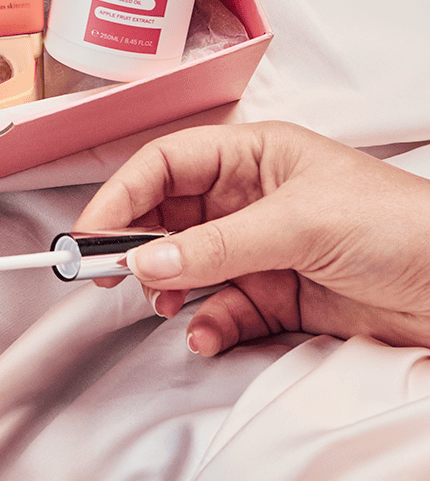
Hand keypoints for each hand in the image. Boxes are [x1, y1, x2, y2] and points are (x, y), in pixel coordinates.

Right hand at [75, 120, 429, 356]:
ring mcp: (261, 248)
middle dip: (136, 244)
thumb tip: (148, 260)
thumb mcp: (300, 224)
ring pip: (188, 265)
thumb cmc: (400, 224)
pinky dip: (207, 324)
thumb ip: (218, 245)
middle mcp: (248, 198)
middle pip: (168, 215)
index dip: (122, 194)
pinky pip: (222, 308)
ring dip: (169, 286)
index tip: (90, 231)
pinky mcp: (277, 295)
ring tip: (165, 302)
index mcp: (251, 156)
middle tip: (109, 273)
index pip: (166, 164)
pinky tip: (207, 333)